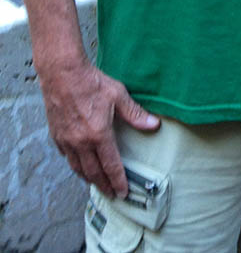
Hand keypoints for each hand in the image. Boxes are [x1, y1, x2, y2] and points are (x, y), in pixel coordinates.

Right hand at [38, 58, 159, 196]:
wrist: (63, 75)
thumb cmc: (91, 82)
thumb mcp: (118, 95)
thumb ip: (135, 113)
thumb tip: (153, 125)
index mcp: (98, 135)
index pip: (110, 165)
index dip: (118, 181)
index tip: (123, 192)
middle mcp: (81, 143)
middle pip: (93, 172)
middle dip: (104, 186)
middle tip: (112, 194)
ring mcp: (67, 141)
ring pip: (78, 168)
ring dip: (89, 179)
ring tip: (97, 184)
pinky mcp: (57, 136)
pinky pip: (67, 157)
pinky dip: (75, 165)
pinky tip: (79, 165)